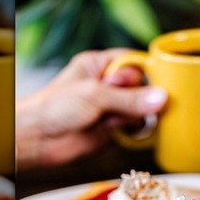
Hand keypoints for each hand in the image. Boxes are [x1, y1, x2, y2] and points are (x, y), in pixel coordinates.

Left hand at [16, 48, 167, 168]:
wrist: (37, 139)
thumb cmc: (54, 108)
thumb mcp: (95, 96)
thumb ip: (129, 98)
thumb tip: (160, 98)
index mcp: (98, 65)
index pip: (133, 61)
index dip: (146, 70)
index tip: (161, 79)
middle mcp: (106, 85)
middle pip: (141, 85)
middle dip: (141, 95)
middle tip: (133, 102)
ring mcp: (109, 107)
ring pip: (140, 107)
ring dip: (137, 114)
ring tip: (120, 118)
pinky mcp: (111, 128)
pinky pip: (134, 126)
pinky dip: (135, 128)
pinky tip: (126, 129)